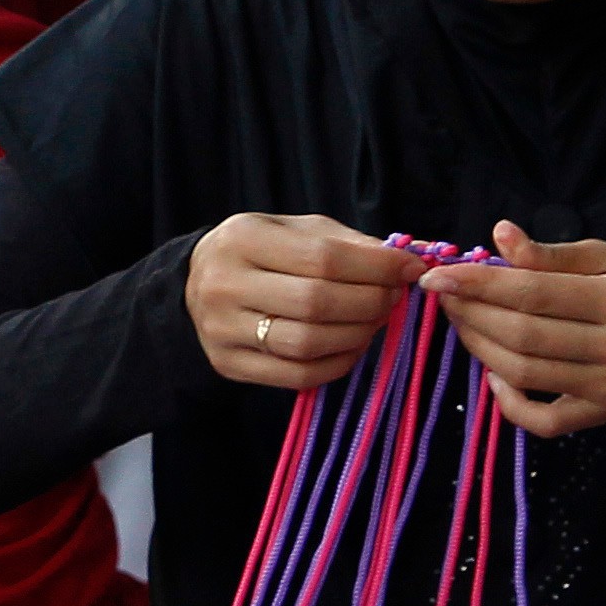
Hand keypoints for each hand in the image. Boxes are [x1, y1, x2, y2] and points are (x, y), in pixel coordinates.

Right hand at [187, 212, 413, 389]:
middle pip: (316, 302)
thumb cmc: (259, 253)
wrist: (196, 286)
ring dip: (357, 334)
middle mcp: (226, 284)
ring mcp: (223, 329)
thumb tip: (403, 264)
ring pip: (307, 343)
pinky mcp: (229, 365)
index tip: (410, 269)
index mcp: (243, 238)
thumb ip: (346, 243)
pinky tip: (352, 346)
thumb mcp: (295, 231)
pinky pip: (297, 375)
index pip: (323, 257)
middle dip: (370, 301)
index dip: (376, 267)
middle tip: (393, 298)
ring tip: (374, 321)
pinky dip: (337, 364)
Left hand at [418, 222, 605, 439]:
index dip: (479, 284)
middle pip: (524, 334)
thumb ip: (555, 254)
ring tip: (463, 322)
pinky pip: (542, 420)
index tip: (438, 275)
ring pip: (525, 373)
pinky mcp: (600, 417)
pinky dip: (508, 403)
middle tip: (444, 296)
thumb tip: (500, 235)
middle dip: (473, 314)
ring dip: (480, 348)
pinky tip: (493, 373)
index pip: (535, 292)